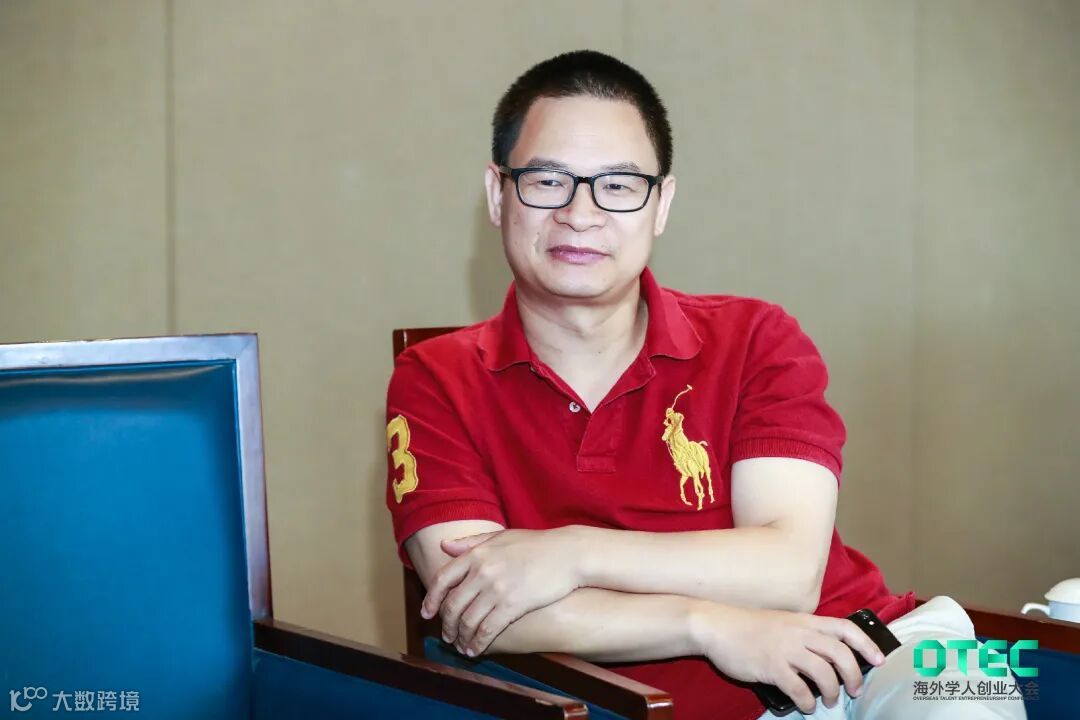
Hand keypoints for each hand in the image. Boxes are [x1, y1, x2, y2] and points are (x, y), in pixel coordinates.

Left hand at [421, 527, 585, 655]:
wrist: (568, 553)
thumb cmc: (536, 544)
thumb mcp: (501, 536)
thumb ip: (471, 542)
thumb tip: (444, 546)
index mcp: (477, 553)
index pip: (442, 579)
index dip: (431, 599)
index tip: (426, 614)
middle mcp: (482, 571)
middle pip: (452, 604)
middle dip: (446, 625)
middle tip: (446, 636)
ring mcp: (497, 588)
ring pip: (467, 620)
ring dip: (460, 638)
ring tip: (461, 646)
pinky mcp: (513, 604)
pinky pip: (487, 630)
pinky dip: (477, 643)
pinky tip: (476, 650)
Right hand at [690, 603, 885, 714]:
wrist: (716, 626)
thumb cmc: (748, 626)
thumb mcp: (782, 623)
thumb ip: (803, 634)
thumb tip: (826, 656)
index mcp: (805, 621)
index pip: (845, 628)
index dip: (866, 644)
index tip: (879, 660)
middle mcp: (800, 633)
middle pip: (841, 653)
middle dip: (854, 675)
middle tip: (853, 690)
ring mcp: (785, 649)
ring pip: (824, 672)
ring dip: (832, 691)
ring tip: (830, 700)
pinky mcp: (771, 666)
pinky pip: (799, 688)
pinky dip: (807, 702)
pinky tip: (805, 705)